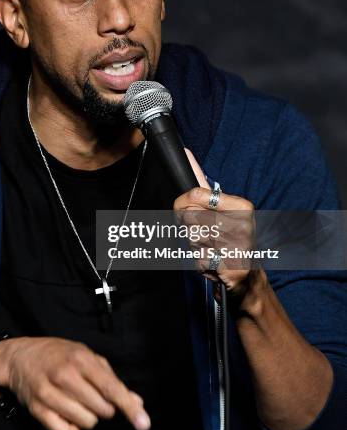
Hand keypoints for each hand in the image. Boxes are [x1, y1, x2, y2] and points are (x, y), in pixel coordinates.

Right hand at [4, 337, 150, 429]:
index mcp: (80, 359)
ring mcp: (49, 394)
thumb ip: (111, 379)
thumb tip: (136, 402)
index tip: (143, 424)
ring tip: (78, 402)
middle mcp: (65, 376)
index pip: (111, 388)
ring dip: (88, 418)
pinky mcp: (37, 411)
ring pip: (85, 424)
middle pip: (101, 411)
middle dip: (104, 408)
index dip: (129, 407)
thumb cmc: (58, 355)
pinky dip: (71, 429)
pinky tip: (66, 413)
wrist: (20, 357)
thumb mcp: (86, 356)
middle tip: (92, 395)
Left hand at [174, 149, 257, 303]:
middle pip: (188, 216)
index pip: (196, 194)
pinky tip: (214, 260)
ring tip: (211, 247)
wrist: (247, 276)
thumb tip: (186, 154)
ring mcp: (237, 244)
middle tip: (204, 233)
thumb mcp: (222, 208)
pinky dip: (200, 261)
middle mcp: (241, 222)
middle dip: (188, 226)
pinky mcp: (230, 264)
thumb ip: (203, 187)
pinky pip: (197, 257)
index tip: (185, 208)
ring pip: (191, 236)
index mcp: (241, 205)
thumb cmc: (232, 239)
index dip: (183, 203)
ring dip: (194, 244)